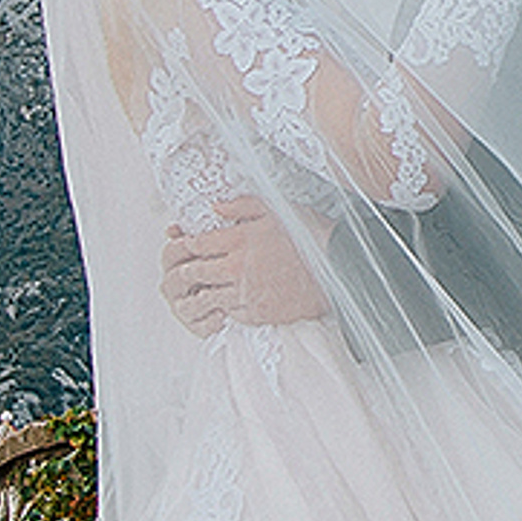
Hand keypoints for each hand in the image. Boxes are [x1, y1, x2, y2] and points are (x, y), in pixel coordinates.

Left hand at [160, 198, 327, 336]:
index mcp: (239, 239)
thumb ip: (241, 205)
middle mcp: (236, 268)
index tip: (184, 246)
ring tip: (198, 290)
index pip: (193, 244)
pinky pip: (226, 315)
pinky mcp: (257, 313)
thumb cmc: (310, 235)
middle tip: (183, 270)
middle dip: (182, 271)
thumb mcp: (276, 208)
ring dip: (197, 293)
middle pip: (192, 272)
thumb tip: (214, 207)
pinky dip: (220, 309)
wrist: (339, 268)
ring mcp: (245, 293)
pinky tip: (224, 303)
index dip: (183, 245)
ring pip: (204, 297)